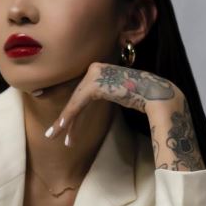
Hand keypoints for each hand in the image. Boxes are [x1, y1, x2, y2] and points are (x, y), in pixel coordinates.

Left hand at [43, 61, 183, 146]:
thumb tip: (97, 98)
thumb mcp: (118, 92)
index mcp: (99, 70)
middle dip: (64, 119)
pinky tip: (62, 127)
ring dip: (64, 122)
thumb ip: (105, 92)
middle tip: (51, 134)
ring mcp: (94, 74)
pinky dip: (70, 116)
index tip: (57, 120)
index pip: (80, 93)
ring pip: (74, 102)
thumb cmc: (141, 95)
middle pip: (75, 98)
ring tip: (53, 136)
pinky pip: (78, 104)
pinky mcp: (95, 84)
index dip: (69, 109)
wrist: (154, 92)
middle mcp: (94, 69)